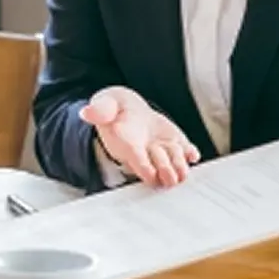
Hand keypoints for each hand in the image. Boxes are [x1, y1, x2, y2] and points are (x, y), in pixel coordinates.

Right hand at [80, 86, 199, 186]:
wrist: (129, 111)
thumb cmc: (115, 111)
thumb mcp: (105, 105)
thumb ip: (99, 110)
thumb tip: (87, 112)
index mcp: (127, 146)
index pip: (136, 161)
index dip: (144, 168)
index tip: (150, 174)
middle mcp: (146, 153)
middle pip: (158, 166)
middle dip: (165, 166)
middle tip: (169, 167)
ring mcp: (162, 150)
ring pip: (175, 163)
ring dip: (180, 162)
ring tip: (181, 154)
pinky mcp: (175, 144)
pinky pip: (186, 153)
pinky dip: (191, 154)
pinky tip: (191, 153)